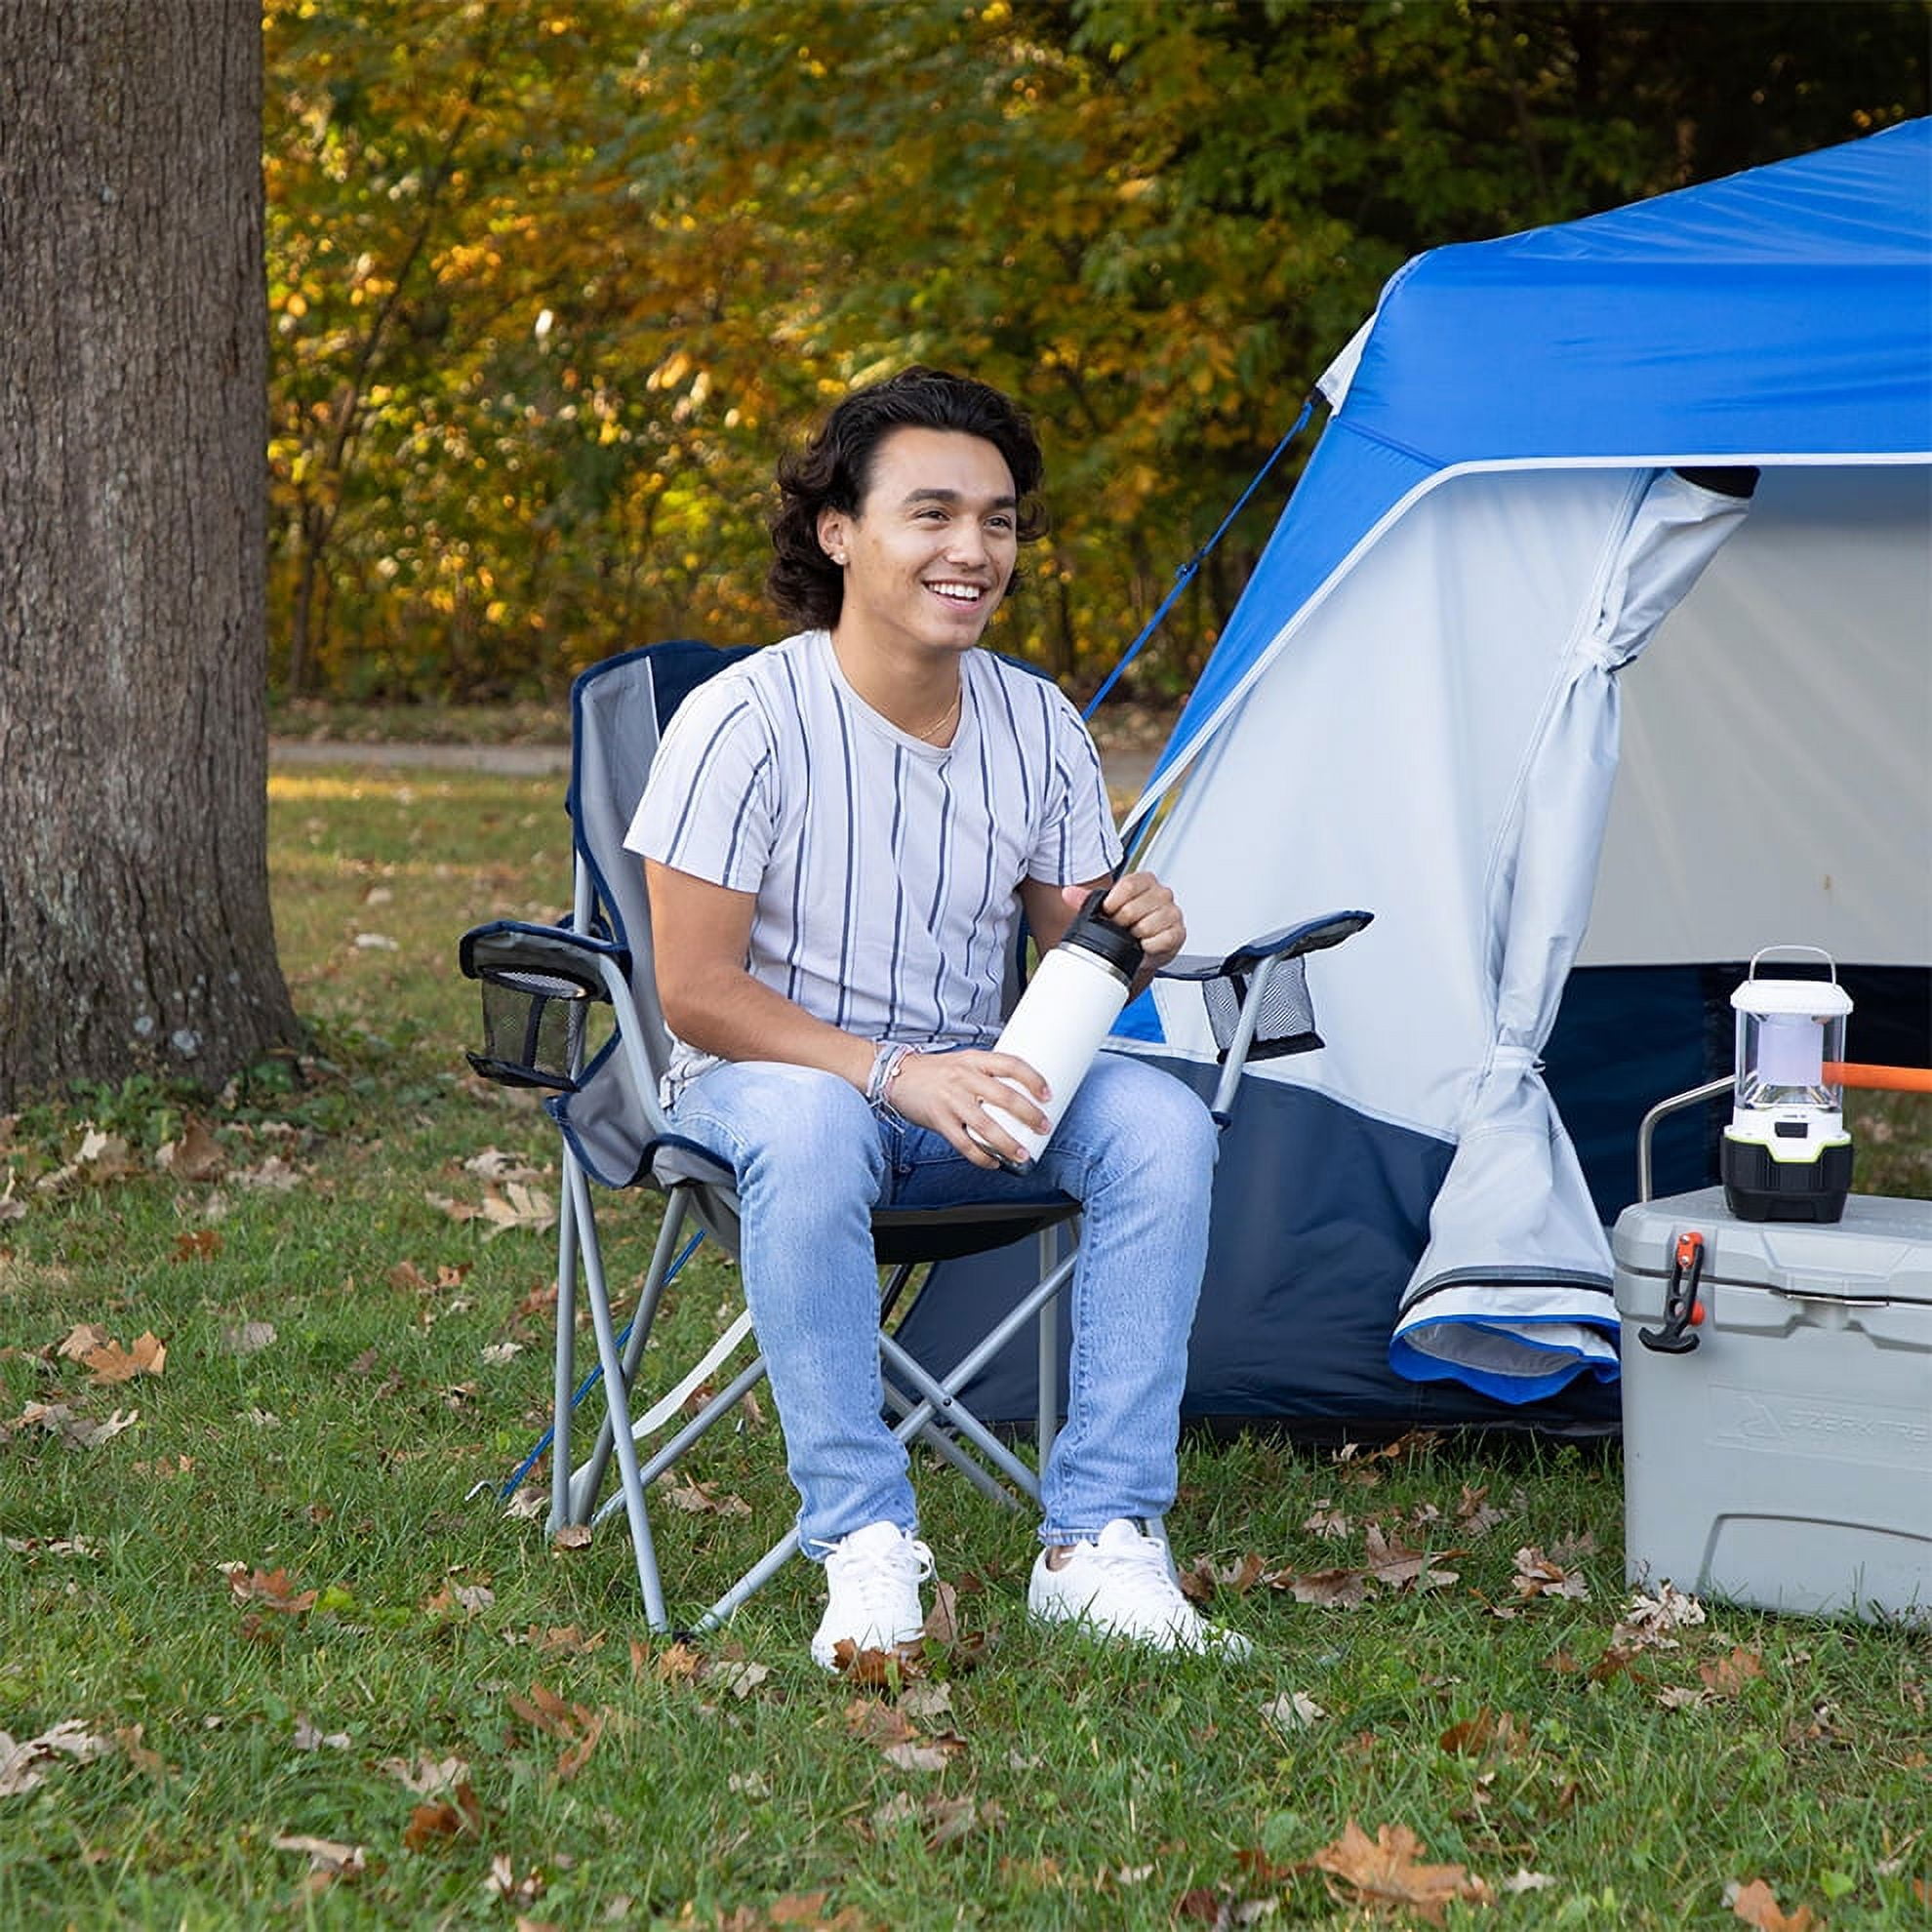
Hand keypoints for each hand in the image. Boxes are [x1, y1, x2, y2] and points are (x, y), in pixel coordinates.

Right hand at [886, 1047, 1049, 1168]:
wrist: (895, 1075)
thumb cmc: (934, 1071)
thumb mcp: (962, 1062)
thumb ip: (987, 1075)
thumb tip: (1019, 1094)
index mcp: (974, 1060)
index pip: (1011, 1064)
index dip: (1033, 1079)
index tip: (1048, 1095)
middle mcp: (964, 1078)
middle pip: (1004, 1097)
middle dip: (1029, 1115)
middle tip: (1043, 1127)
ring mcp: (951, 1099)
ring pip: (986, 1125)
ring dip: (1008, 1143)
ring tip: (1022, 1154)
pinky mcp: (938, 1119)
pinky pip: (964, 1143)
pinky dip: (981, 1156)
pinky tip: (993, 1162)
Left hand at [1066, 870, 1185, 974]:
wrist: (1143, 947)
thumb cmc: (1128, 924)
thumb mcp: (1107, 909)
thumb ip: (1087, 899)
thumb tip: (1069, 893)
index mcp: (1145, 881)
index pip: (1128, 886)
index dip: (1113, 904)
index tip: (1109, 912)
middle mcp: (1162, 894)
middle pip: (1134, 908)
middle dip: (1121, 923)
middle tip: (1122, 928)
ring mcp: (1173, 912)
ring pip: (1146, 925)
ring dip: (1135, 936)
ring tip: (1134, 936)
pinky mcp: (1179, 932)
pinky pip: (1161, 940)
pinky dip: (1148, 946)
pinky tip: (1145, 944)